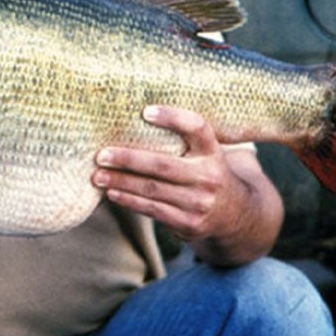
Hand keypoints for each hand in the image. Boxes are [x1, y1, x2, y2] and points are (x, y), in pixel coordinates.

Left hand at [92, 106, 244, 244]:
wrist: (237, 215)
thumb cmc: (209, 175)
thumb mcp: (208, 154)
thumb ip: (185, 142)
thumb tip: (138, 121)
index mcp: (214, 152)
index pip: (197, 128)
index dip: (173, 118)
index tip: (146, 111)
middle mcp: (209, 176)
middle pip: (163, 165)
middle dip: (128, 159)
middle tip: (102, 154)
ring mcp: (199, 202)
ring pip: (152, 190)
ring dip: (121, 182)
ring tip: (98, 176)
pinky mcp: (189, 223)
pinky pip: (153, 210)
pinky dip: (129, 201)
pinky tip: (112, 193)